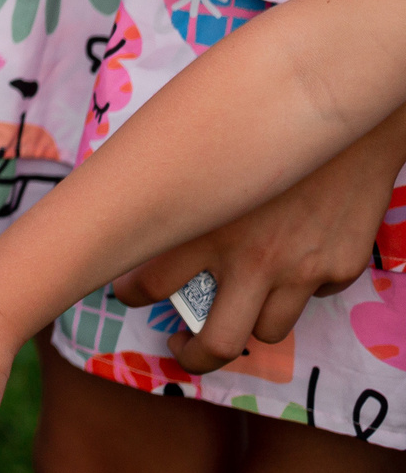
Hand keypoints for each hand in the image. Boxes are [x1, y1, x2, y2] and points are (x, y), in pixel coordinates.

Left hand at [110, 124, 401, 373]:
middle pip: (215, 341)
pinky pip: (312, 296)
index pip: (151, 283)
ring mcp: (300, 269)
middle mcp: (252, 259)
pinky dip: (298, 289)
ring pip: (267, 332)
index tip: (126, 294)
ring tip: (235, 314)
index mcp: (204, 226)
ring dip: (249, 324)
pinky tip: (291, 264)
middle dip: (191, 355)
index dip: (130, 294)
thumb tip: (141, 204)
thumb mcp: (202, 151)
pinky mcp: (338, 268)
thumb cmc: (261, 120)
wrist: (345, 117)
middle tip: (180, 349)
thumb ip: (178, 190)